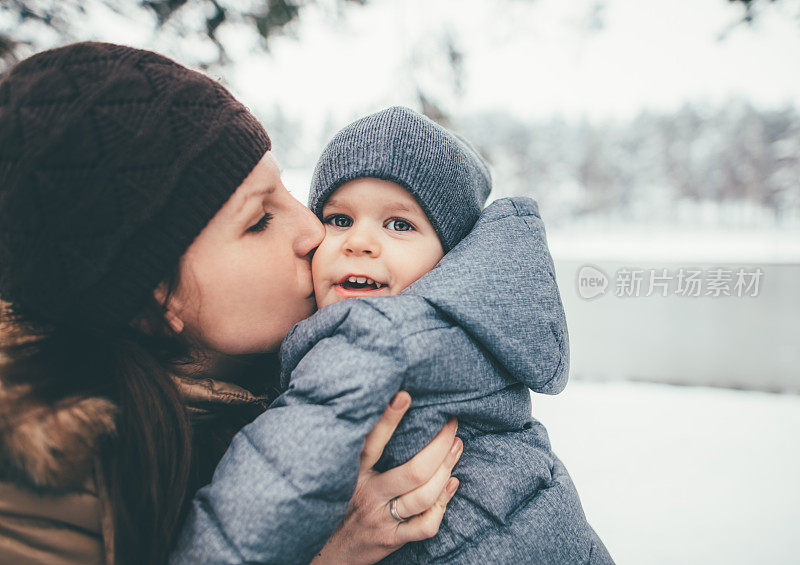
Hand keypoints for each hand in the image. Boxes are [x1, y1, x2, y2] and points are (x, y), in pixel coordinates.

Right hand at [311, 391, 461, 564]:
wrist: (333, 551)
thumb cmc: (346, 503)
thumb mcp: (347, 474)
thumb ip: (365, 451)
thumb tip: (395, 411)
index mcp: (354, 473)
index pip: (372, 442)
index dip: (388, 419)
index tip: (404, 396)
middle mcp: (369, 493)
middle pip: (413, 471)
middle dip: (439, 447)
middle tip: (452, 427)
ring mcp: (382, 517)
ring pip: (423, 496)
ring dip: (447, 470)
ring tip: (457, 448)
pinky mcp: (392, 539)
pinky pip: (425, 525)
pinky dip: (443, 505)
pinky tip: (451, 486)